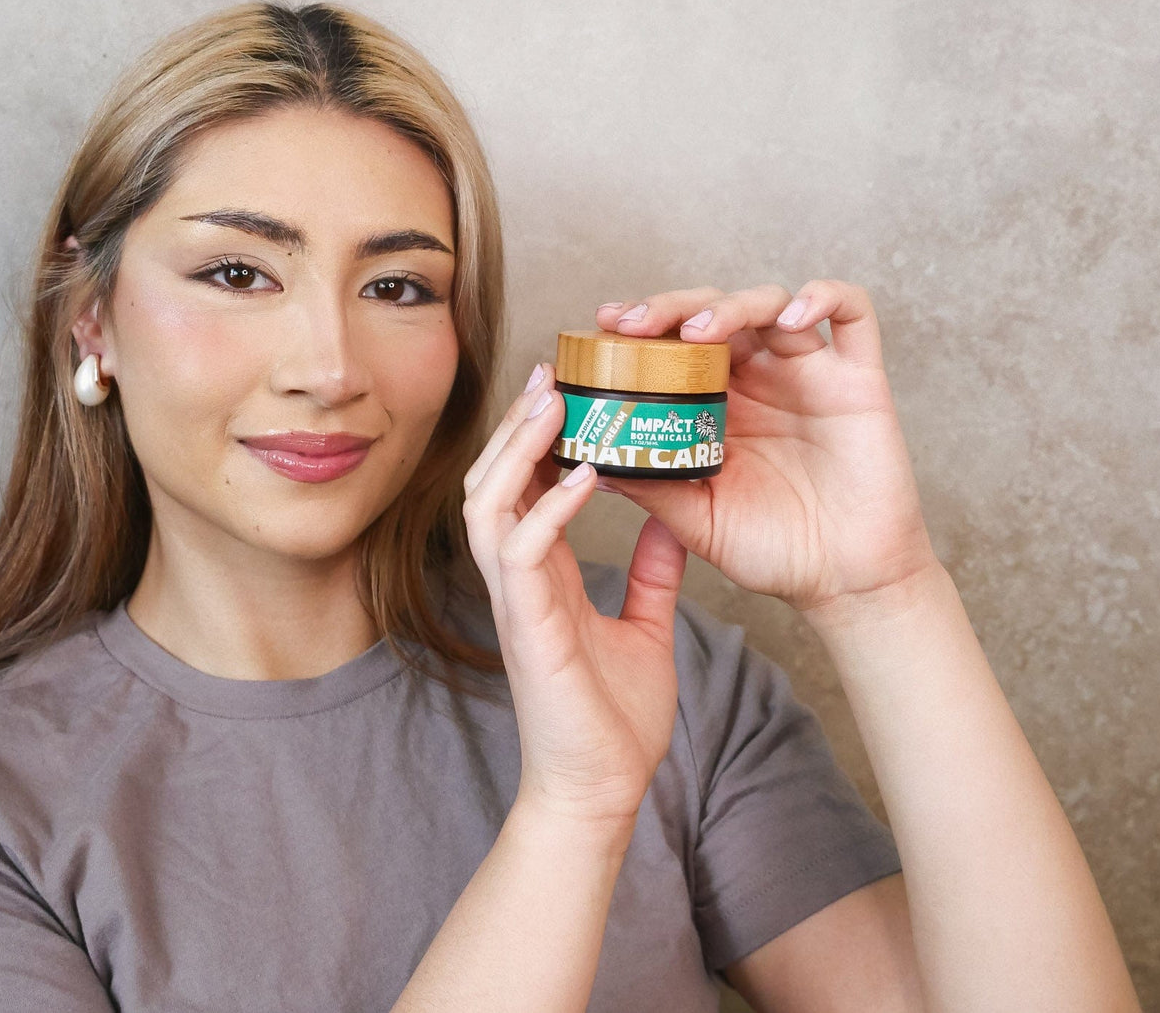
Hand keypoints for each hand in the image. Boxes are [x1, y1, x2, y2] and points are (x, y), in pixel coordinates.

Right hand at [462, 365, 688, 836]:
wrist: (602, 788)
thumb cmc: (614, 718)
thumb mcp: (646, 628)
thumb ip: (651, 575)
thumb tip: (670, 526)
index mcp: (542, 575)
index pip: (525, 487)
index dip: (536, 437)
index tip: (566, 387)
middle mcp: (518, 579)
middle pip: (494, 480)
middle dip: (517, 424)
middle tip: (552, 371)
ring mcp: (515, 601)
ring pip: (489, 503)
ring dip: (517, 450)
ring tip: (553, 402)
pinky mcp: (526, 626)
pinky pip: (520, 552)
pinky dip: (549, 509)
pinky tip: (585, 477)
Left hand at [590, 280, 938, 617]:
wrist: (843, 582)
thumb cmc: (773, 551)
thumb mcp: (695, 518)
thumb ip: (651, 486)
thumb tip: (590, 461)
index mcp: (716, 404)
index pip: (674, 342)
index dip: (641, 328)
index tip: (602, 328)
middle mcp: (759, 379)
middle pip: (713, 311)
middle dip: (669, 307)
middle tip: (631, 324)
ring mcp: (809, 374)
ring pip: (770, 302)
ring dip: (730, 305)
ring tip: (698, 331)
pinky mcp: (859, 380)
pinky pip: (853, 313)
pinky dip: (824, 297)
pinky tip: (791, 319)